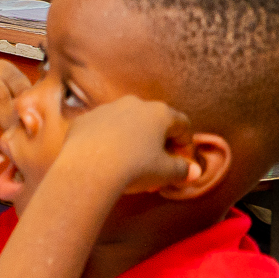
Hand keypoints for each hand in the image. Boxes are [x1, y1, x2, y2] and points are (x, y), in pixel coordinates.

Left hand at [54, 95, 190, 191]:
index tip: (183, 163)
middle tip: (157, 168)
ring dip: (132, 141)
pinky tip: (106, 160)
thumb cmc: (134, 168)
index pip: (182, 125)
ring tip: (130, 165)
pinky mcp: (85, 119)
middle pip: (153, 122)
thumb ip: (183, 170)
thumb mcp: (165, 173)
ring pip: (126, 124)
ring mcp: (107, 108)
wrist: (88, 169)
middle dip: (158, 144)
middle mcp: (134, 103)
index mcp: (159, 113)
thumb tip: (194, 172)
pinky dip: (107, 142)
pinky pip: (101, 130)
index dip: (186, 145)